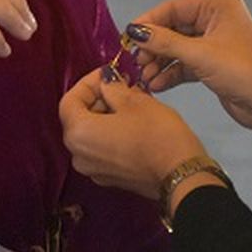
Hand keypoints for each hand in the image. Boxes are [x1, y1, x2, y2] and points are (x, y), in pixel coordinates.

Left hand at [60, 67, 208, 199]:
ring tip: (131, 101)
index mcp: (78, 134)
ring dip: (106, 114)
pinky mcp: (110, 178)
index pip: (70, 100)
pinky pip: (102, 149)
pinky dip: (111, 133)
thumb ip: (113, 88)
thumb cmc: (157, 135)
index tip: (106, 73)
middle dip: (98, 98)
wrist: (181, 174)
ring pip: (92, 134)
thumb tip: (106, 82)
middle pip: (79, 118)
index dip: (88, 82)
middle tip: (121, 85)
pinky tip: (133, 123)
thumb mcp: (135, 101)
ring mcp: (93, 170)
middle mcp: (78, 155)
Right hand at [124, 0, 251, 137]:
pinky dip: (170, 73)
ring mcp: (214, 44)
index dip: (150, 21)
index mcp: (219, 8)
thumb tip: (137, 32)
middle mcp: (217, 22)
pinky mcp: (213, 65)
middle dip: (154, 46)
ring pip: (177, 48)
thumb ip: (165, 42)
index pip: (175, 7)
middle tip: (136, 60)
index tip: (130, 35)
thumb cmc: (244, 72)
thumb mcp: (199, 55)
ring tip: (145, 77)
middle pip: (174, 28)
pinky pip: (184, 64)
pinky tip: (157, 84)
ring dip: (159, 63)